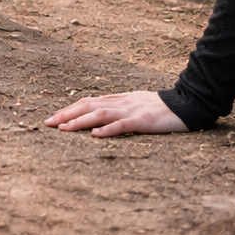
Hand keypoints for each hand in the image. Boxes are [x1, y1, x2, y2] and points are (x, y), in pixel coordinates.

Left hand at [46, 90, 188, 136]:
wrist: (186, 103)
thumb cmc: (161, 107)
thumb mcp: (135, 104)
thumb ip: (118, 107)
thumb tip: (98, 116)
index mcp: (118, 99)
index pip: (88, 102)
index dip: (69, 109)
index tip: (53, 118)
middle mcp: (121, 102)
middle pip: (88, 105)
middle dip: (67, 114)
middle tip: (48, 124)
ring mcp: (131, 110)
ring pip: (100, 114)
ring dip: (80, 122)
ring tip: (64, 129)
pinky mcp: (143, 120)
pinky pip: (123, 124)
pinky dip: (108, 129)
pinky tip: (95, 135)